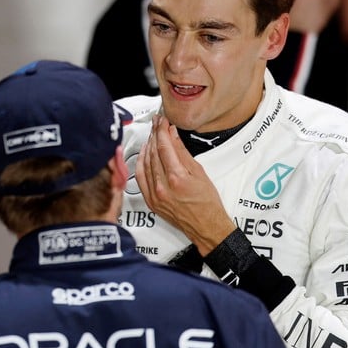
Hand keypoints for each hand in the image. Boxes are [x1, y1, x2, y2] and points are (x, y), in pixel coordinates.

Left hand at [135, 115, 235, 254]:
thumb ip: (182, 152)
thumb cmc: (208, 203)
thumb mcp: (199, 173)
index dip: (161, 130)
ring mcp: (154, 195)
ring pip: (144, 164)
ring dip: (147, 147)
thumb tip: (172, 135)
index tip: (162, 120)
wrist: (206, 227)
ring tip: (151, 135)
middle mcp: (162, 187)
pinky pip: (140, 178)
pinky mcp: (150, 202)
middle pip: (152, 153)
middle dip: (153, 135)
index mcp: (177, 178)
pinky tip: (145, 154)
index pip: (163, 147)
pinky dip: (141, 163)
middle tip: (156, 123)